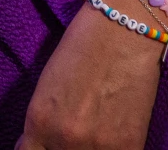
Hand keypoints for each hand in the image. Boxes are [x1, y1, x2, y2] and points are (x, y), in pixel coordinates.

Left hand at [16, 0, 162, 149]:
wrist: (125, 29)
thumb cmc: (82, 48)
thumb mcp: (48, 87)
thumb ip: (44, 123)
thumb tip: (40, 145)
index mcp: (39, 121)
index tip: (43, 145)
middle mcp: (65, 139)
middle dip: (59, 147)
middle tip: (72, 128)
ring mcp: (98, 147)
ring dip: (87, 147)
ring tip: (95, 125)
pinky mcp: (129, 147)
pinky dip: (112, 147)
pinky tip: (114, 130)